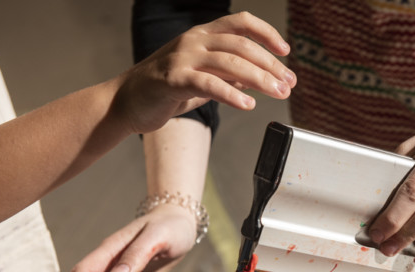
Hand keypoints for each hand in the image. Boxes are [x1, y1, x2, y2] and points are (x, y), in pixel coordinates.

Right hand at [113, 11, 296, 133]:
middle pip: (242, 45)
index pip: (241, 23)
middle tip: (289, 83)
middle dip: (271, 65)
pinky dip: (232, 95)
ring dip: (260, 79)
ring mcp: (182, 58)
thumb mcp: (202, 77)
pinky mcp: (172, 79)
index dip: (267, 33)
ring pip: (230, 62)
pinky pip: (209, 84)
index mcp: (202, 35)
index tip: (286, 51)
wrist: (125, 102)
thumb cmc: (164, 89)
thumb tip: (256, 79)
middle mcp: (194, 41)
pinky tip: (249, 105)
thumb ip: (227, 75)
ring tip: (278, 93)